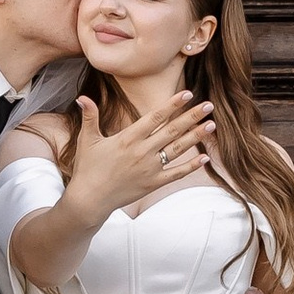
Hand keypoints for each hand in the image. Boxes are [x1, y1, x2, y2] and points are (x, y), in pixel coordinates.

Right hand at [63, 85, 214, 222]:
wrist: (90, 199)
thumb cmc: (87, 168)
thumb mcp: (87, 140)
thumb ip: (89, 117)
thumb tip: (82, 97)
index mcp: (128, 138)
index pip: (155, 117)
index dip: (172, 104)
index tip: (188, 93)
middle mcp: (142, 151)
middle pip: (172, 130)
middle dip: (192, 117)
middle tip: (209, 105)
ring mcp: (149, 168)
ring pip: (178, 149)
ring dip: (196, 137)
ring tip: (211, 125)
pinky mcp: (152, 184)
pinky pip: (176, 174)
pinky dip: (191, 166)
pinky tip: (204, 158)